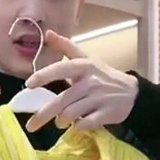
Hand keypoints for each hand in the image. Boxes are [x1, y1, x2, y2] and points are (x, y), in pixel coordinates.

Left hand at [24, 30, 138, 131]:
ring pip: (71, 114)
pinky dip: (78, 127)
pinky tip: (77, 125)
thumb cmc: (103, 75)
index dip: (44, 76)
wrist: (131, 93)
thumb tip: (48, 33)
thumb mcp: (87, 59)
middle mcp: (91, 81)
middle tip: (31, 126)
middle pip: (62, 101)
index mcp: (84, 66)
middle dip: (43, 115)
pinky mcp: (107, 113)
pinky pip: (85, 124)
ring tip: (60, 122)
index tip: (29, 85)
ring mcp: (100, 98)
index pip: (61, 68)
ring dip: (61, 121)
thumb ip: (66, 47)